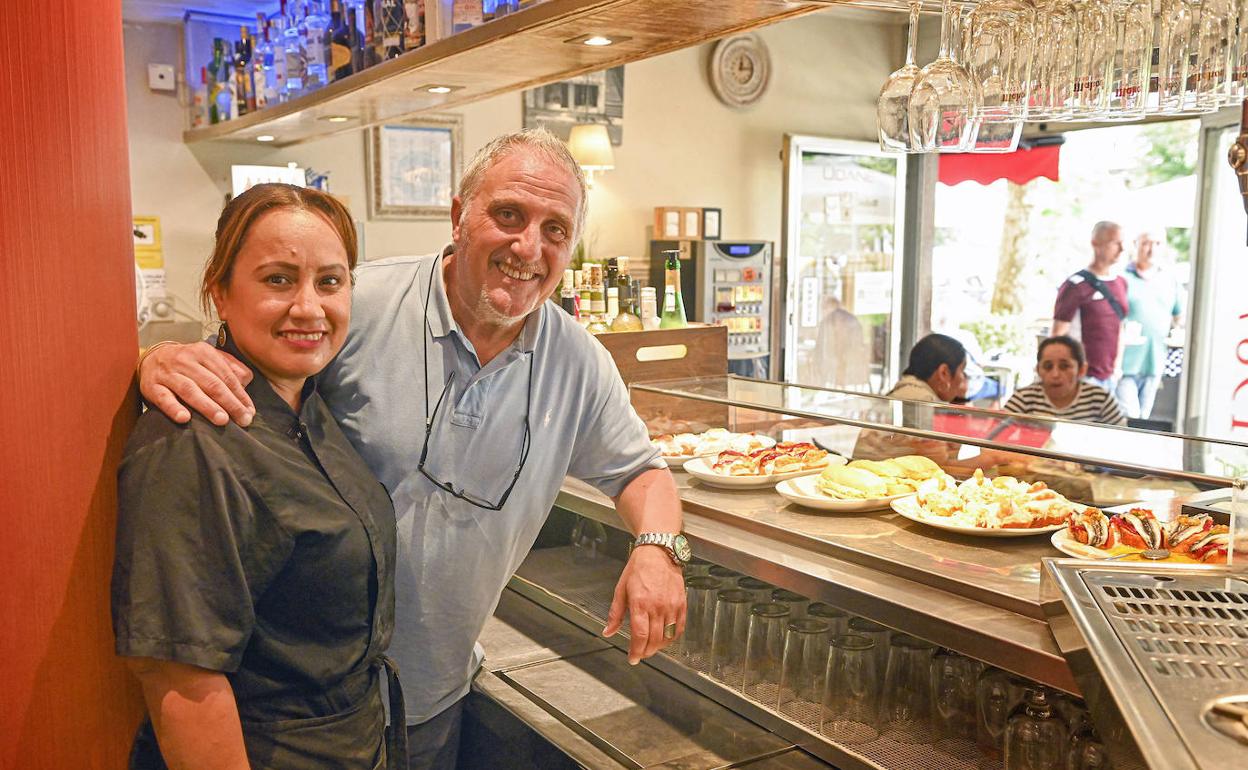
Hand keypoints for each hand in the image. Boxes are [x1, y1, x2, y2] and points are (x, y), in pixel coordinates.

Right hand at [139, 342, 254, 426]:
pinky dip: (174, 408)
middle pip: (211, 383)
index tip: (250, 411)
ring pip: (190, 390)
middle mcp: (185, 361)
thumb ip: (229, 367)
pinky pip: (163, 398)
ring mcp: (168, 373)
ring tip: (222, 420)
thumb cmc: (188, 363)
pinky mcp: (151, 386)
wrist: (151, 358)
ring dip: (207, 406)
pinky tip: (184, 418)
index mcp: (203, 352)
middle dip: (230, 402)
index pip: (226, 376)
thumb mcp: (208, 358)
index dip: (240, 394)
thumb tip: (247, 380)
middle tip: (243, 419)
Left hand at [603, 545, 685, 664]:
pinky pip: (679, 627)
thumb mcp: (621, 589)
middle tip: (640, 654)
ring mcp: (671, 605)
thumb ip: (615, 614)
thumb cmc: (638, 568)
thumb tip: (608, 631)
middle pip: (654, 639)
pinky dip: (672, 638)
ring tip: (651, 647)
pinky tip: (666, 639)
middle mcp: (657, 606)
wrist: (658, 552)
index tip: (633, 658)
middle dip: (646, 651)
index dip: (636, 651)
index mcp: (640, 603)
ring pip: (667, 636)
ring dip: (658, 647)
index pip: (640, 635)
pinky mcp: (681, 603)